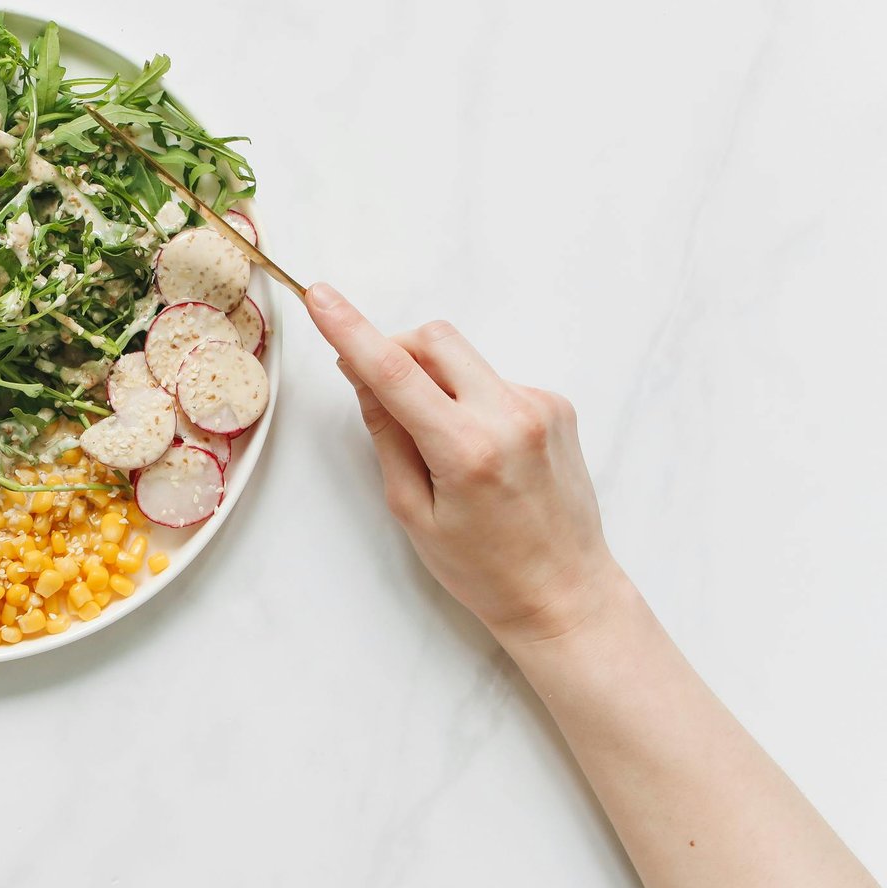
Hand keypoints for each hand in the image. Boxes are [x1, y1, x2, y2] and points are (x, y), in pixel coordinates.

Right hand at [304, 285, 623, 644]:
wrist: (566, 593)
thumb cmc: (483, 568)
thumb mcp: (412, 510)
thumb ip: (387, 435)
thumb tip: (362, 374)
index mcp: (467, 450)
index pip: (395, 372)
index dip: (351, 329)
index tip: (320, 295)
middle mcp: (511, 416)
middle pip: (435, 340)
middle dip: (395, 349)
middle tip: (374, 386)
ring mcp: (541, 406)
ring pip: (464, 360)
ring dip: (435, 382)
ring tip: (440, 446)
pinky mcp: (557, 406)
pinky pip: (492, 380)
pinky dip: (469, 399)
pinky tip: (477, 451)